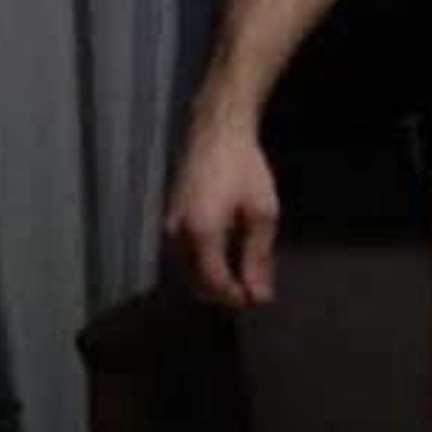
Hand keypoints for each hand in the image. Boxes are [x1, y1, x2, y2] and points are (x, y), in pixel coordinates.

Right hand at [164, 120, 279, 308]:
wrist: (217, 132)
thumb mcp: (262, 212)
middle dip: (225, 291)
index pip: (214, 283)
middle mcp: (178, 234)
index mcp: (201, 232)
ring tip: (245, 271)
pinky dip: (206, 263)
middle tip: (254, 288)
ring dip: (215, 279)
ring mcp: (170, 226)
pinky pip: (185, 255)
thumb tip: (258, 294)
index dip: (236, 297)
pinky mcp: (171, 219)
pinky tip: (229, 254)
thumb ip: (258, 257)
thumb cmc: (244, 167)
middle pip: (197, 283)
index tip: (258, 299)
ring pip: (189, 271)